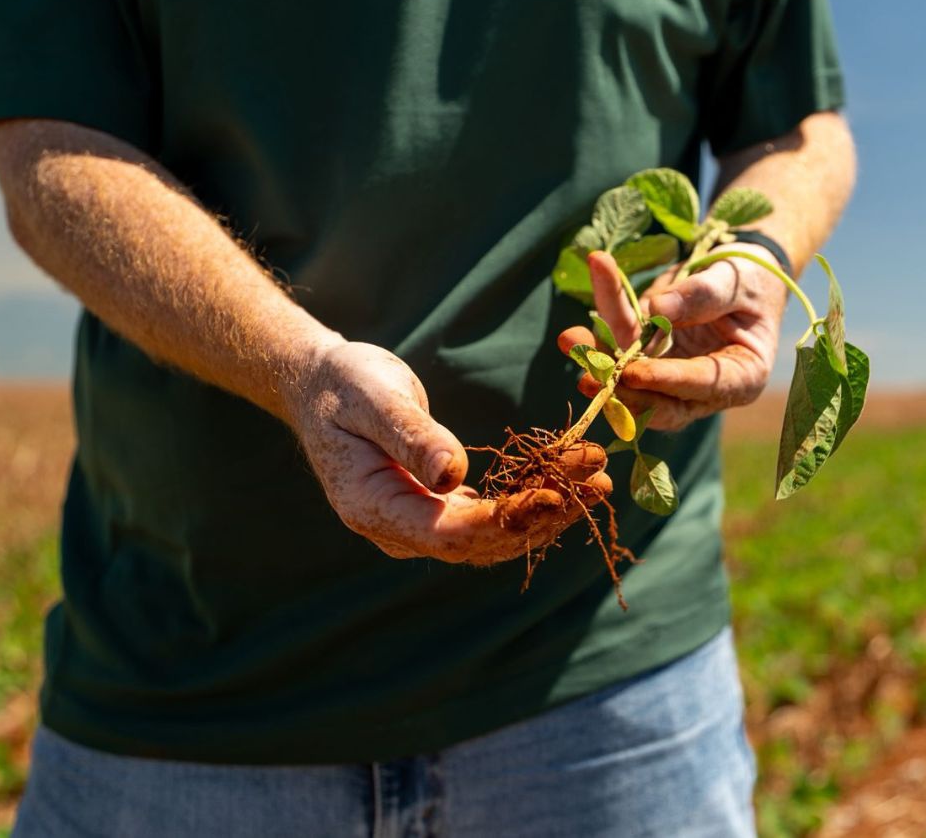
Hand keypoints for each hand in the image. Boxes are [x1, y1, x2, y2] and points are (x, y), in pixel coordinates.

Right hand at [287, 341, 610, 564]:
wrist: (324, 385)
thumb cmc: (344, 384)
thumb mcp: (374, 398)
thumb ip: (412, 437)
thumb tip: (453, 475)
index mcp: (372, 507)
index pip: (447, 532)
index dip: (504, 520)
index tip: (555, 497)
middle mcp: (397, 529)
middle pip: (481, 541)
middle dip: (544, 515)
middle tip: (599, 484)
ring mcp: (419, 524)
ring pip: (493, 535)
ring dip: (549, 510)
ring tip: (600, 480)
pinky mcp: (438, 508)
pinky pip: (491, 515)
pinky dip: (532, 499)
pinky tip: (570, 479)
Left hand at [558, 250, 786, 430]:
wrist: (742, 272)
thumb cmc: (753, 277)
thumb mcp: (737, 280)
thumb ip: (703, 295)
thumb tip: (656, 308)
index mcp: (743, 376)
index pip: (702, 384)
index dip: (666, 380)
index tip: (633, 372)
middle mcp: (706, 387)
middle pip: (659, 395)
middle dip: (620, 386)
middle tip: (588, 374)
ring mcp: (673, 377)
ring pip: (631, 377)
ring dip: (598, 361)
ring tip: (570, 339)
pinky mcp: (650, 359)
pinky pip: (620, 350)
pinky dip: (597, 338)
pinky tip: (573, 333)